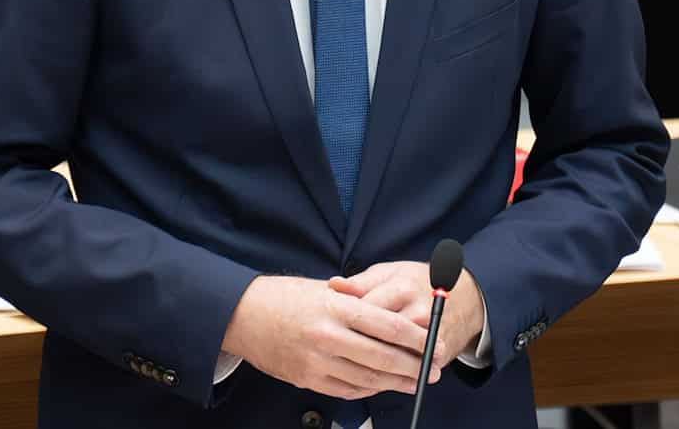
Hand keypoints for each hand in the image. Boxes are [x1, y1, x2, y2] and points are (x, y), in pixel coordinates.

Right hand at [221, 275, 445, 399]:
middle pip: (382, 356)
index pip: (386, 325)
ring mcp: (316, 361)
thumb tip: (394, 317)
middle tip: (435, 369)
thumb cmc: (284, 297)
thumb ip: (356, 302)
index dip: (416, 338)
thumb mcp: (322, 289)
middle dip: (414, 365)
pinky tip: (382, 384)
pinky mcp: (307, 379)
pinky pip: (347, 389)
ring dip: (396, 381)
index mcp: (335, 307)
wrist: (242, 316)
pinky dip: (369, 388)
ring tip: (416, 381)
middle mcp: (327, 336)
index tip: (436, 343)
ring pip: (367, 377)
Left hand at [328, 261, 484, 368]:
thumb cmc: (419, 282)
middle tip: (334, 351)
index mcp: (402, 288)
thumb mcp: (390, 272)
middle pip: (377, 338)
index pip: (364, 310)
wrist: (464, 297)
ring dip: (370, 365)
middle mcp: (418, 312)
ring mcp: (430, 337)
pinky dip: (390, 376)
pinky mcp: (438, 355)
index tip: (327, 326)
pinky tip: (373, 375)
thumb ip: (361, 282)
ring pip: (392, 359)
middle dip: (353, 346)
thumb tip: (333, 286)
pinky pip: (409, 371)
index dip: (342, 322)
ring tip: (349, 364)